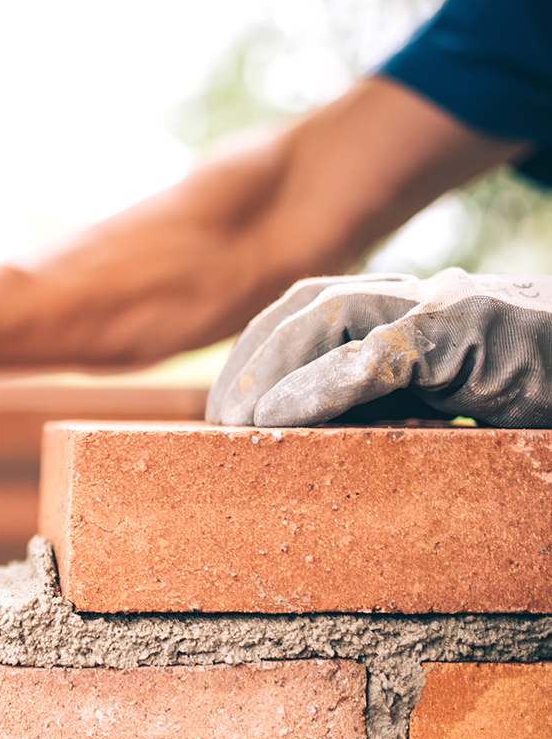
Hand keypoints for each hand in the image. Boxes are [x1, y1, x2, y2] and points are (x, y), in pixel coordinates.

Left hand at [206, 268, 551, 426]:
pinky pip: (384, 353)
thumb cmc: (530, 396)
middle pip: (307, 304)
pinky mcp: (476, 331)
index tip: (223, 410)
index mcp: (405, 312)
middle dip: (250, 360)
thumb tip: (299, 439)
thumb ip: (382, 407)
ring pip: (331, 315)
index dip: (256, 353)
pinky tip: (282, 418)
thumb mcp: (440, 405)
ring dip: (271, 370)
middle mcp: (419, 299)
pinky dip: (322, 386)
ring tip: (240, 424)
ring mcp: (447, 308)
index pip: (308, 310)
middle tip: (218, 423)